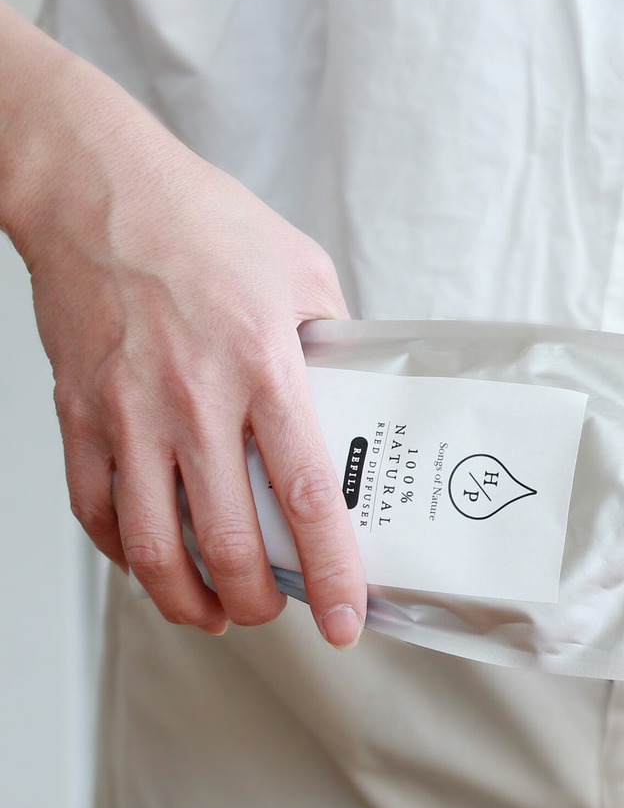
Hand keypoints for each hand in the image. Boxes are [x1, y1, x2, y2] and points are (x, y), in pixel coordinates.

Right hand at [12, 65, 365, 646]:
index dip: (332, 571)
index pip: (305, 495)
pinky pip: (97, 510)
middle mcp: (194, 401)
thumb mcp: (304, 271)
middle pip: (228, 542)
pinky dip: (125, 554)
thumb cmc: (204, 222)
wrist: (97, 187)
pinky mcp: (79, 414)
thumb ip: (336, 342)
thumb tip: (358, 396)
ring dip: (187, 599)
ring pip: (153, 546)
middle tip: (278, 610)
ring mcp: (128, 413)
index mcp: (264, 367)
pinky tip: (154, 561)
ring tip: (215, 612)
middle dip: (259, 601)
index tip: (345, 620)